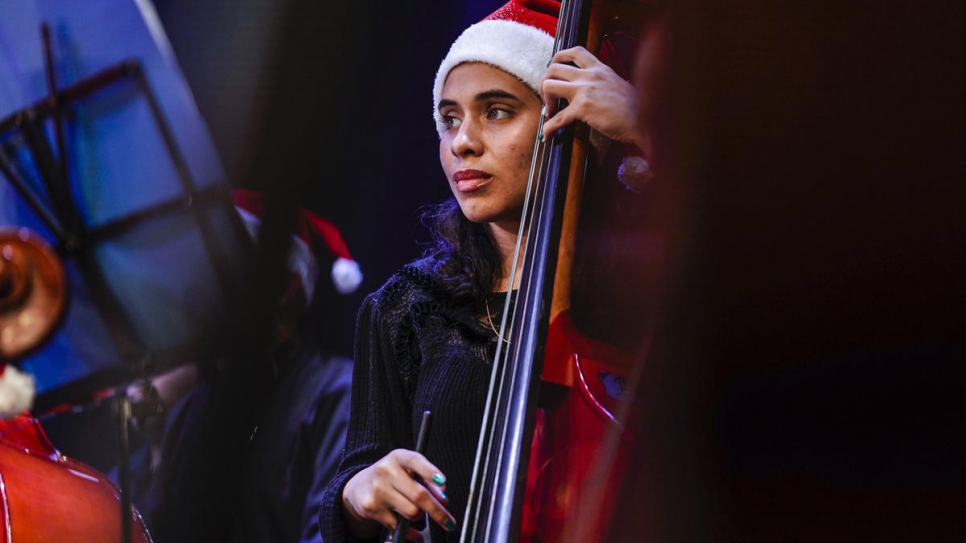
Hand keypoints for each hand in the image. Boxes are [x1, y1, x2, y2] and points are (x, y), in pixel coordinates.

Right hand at [341, 449, 456, 539]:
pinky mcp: (372, 507)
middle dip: (438, 512)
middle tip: (449, 521)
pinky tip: (408, 527)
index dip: (430, 472)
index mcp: (399, 457)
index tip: (443, 482)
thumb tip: (442, 498)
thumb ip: (427, 480)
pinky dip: (408, 530)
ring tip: (415, 512)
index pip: (416, 461)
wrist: (359, 487)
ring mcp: (378, 489)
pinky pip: (398, 525)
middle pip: (419, 495)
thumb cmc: (390, 477)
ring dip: (419, 517)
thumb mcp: (407, 470)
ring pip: (411, 512)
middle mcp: (387, 471)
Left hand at [540, 46, 644, 146]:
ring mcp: (585, 90)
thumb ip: (602, 83)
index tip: (553, 69)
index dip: (558, 58)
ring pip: (549, 85)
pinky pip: (557, 118)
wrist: (643, 120)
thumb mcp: (618, 85)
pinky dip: (549, 128)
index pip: (574, 51)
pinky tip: (547, 134)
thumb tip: (589, 92)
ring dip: (545, 99)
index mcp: (600, 68)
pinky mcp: (582, 108)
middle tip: (550, 96)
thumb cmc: (635, 108)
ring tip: (550, 112)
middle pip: (554, 67)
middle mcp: (590, 75)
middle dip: (546, 82)